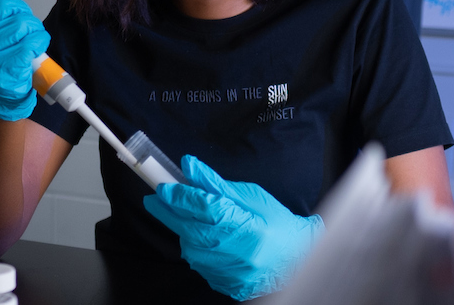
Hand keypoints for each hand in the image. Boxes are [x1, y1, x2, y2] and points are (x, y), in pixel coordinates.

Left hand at [143, 155, 323, 300]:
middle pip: (191, 229)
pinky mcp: (228, 286)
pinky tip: (204, 239)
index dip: (181, 196)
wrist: (298, 257)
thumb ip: (216, 184)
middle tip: (155, 199)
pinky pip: (201, 266)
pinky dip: (197, 249)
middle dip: (169, 212)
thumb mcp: (250, 195)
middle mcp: (238, 253)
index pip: (205, 208)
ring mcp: (232, 274)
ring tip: (188, 219)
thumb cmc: (278, 222)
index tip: (164, 187)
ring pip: (192, 250)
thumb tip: (189, 167)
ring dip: (184, 232)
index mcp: (247, 227)